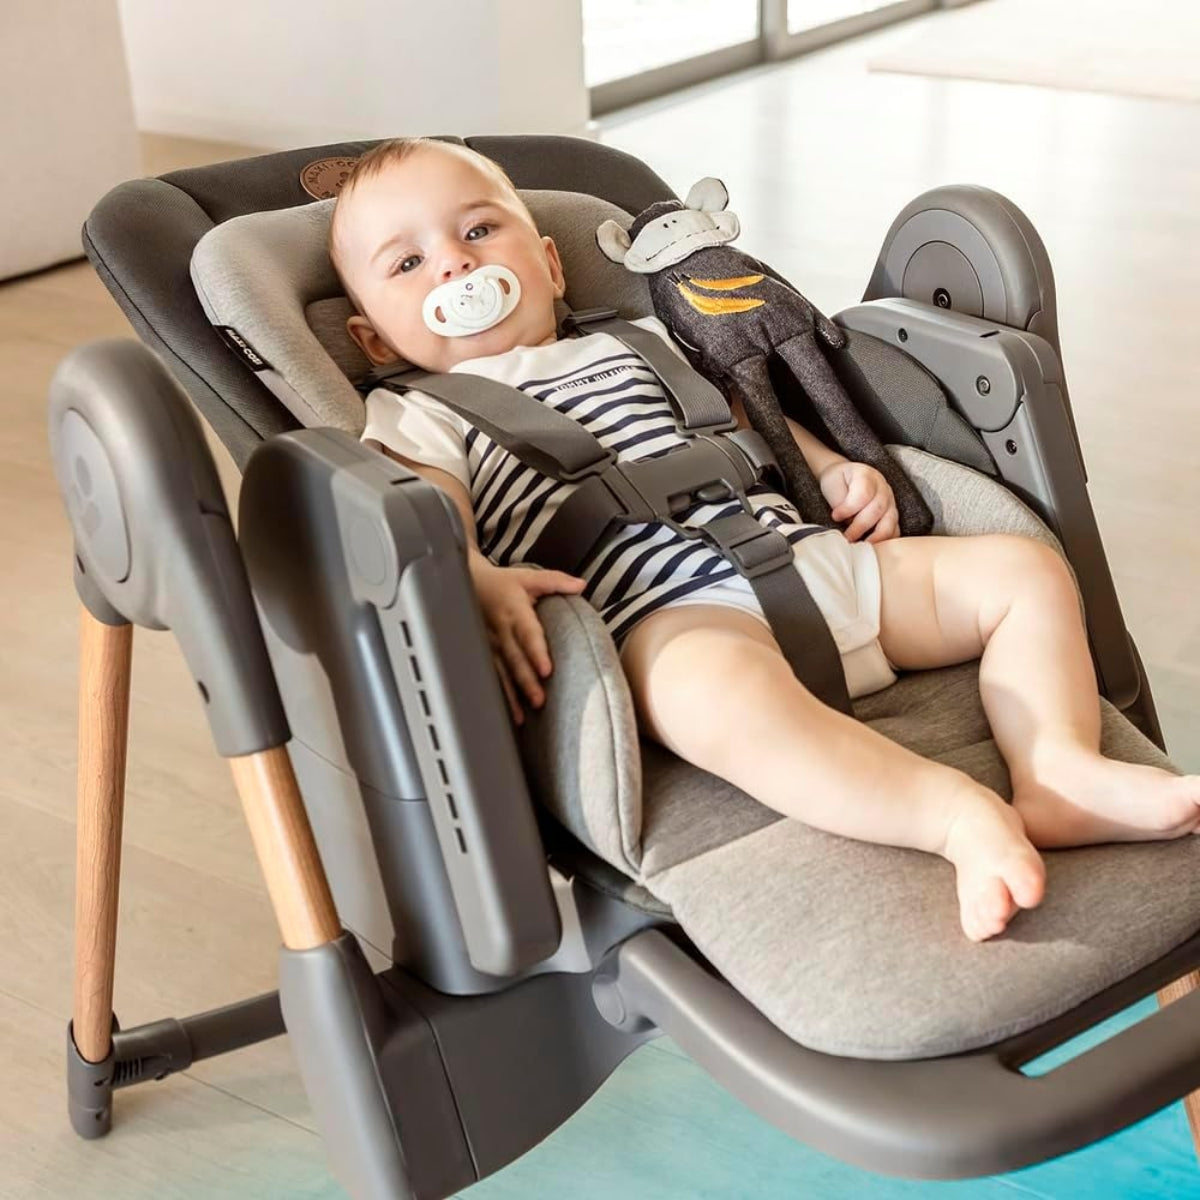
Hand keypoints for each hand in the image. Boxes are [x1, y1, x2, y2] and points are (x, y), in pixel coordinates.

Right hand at [469, 557, 587, 723]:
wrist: (471, 585)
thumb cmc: (504, 583)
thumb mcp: (529, 577)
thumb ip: (555, 581)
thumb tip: (581, 585)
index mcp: (514, 611)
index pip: (527, 633)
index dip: (535, 652)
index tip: (546, 670)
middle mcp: (501, 631)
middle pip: (514, 658)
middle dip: (526, 681)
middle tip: (540, 700)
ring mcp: (491, 645)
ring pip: (502, 672)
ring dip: (513, 694)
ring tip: (525, 715)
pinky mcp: (486, 655)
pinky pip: (495, 678)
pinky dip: (503, 697)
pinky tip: (513, 716)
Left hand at [818, 460, 898, 542]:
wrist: (845, 479)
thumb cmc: (838, 482)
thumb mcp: (832, 484)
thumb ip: (839, 500)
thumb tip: (845, 520)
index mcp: (866, 475)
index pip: (863, 493)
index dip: (849, 508)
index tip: (835, 516)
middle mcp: (883, 488)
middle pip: (877, 509)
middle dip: (860, 526)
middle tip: (846, 538)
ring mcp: (890, 501)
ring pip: (890, 521)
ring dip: (875, 537)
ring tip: (860, 546)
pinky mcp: (892, 515)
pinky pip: (895, 530)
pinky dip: (885, 541)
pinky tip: (873, 548)